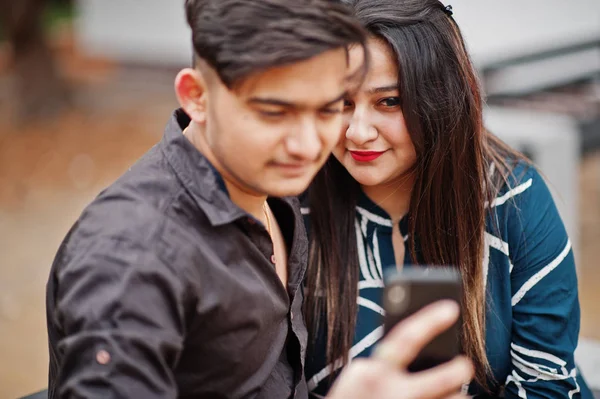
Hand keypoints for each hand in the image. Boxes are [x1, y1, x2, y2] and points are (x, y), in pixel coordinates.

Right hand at [326, 300, 472, 398]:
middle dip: (458, 370)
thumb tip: (418, 346)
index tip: (451, 307)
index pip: (406, 338)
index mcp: (373, 374)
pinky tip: (445, 398)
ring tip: (454, 392)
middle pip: (441, 379)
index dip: (430, 320)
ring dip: (456, 396)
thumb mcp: (360, 376)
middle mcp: (392, 394)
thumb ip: (385, 360)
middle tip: (465, 364)